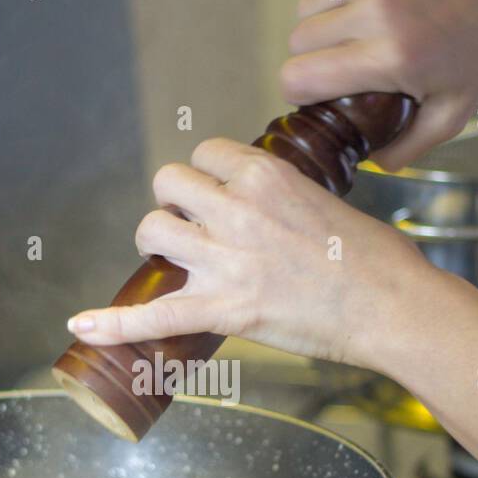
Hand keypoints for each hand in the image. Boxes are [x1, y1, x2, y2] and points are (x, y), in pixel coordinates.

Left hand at [66, 138, 434, 370]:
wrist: (394, 308)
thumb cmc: (378, 260)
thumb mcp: (328, 202)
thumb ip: (285, 198)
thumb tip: (267, 210)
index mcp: (267, 176)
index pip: (207, 153)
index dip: (208, 176)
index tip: (219, 195)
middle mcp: (239, 209)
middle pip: (168, 184)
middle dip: (175, 203)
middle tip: (194, 229)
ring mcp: (227, 260)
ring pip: (152, 229)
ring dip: (158, 242)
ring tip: (174, 261)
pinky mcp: (224, 310)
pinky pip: (152, 315)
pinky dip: (113, 322)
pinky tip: (82, 323)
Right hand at [282, 0, 477, 168]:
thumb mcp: (455, 107)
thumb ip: (408, 145)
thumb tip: (370, 162)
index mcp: (392, 57)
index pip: (298, 78)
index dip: (300, 92)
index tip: (317, 95)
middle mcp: (376, 11)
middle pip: (296, 42)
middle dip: (312, 58)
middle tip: (344, 65)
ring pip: (307, 7)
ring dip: (323, 23)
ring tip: (359, 31)